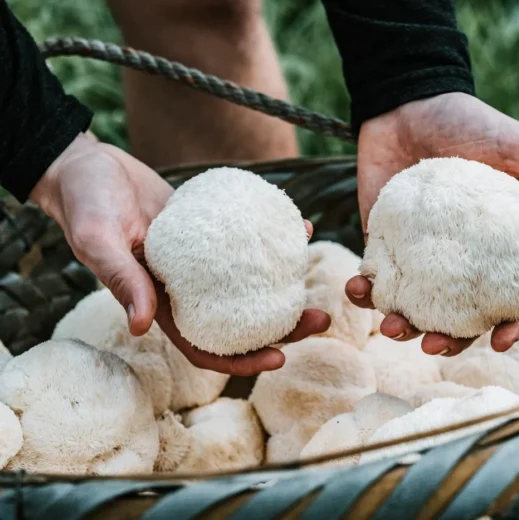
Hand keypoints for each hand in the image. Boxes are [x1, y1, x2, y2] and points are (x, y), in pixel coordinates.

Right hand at [31, 133, 328, 374]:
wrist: (89, 168)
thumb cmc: (85, 203)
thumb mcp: (99, 239)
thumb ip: (122, 279)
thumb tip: (143, 327)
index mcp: (159, 304)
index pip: (205, 346)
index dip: (241, 360)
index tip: (279, 358)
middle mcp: (186, 289)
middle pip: (241, 322)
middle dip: (282, 329)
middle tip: (321, 319)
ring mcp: (202, 262)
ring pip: (250, 284)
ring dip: (285, 286)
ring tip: (319, 273)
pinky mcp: (211, 232)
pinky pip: (248, 241)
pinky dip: (274, 237)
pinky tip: (301, 226)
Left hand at [345, 93, 518, 355]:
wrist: (408, 102)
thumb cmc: (470, 123)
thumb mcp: (516, 150)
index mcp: (498, 246)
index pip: (509, 297)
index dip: (510, 325)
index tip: (500, 344)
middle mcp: (459, 259)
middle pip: (458, 316)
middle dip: (446, 341)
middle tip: (431, 347)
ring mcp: (419, 255)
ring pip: (414, 307)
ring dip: (403, 325)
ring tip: (393, 324)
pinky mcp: (381, 243)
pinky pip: (374, 277)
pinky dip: (364, 290)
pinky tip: (358, 288)